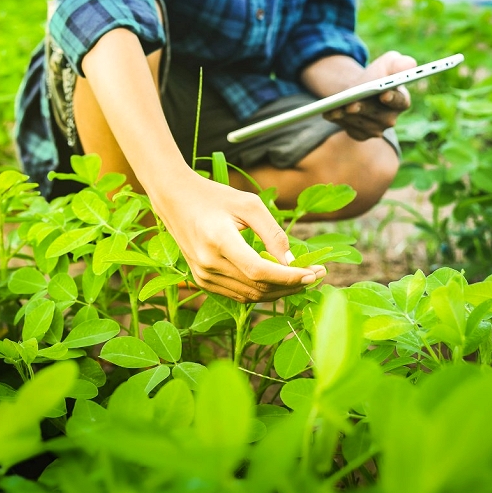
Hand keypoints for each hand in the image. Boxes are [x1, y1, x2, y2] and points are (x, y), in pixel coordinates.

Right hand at [151, 171, 325, 302]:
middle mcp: (208, 263)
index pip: (260, 271)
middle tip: (316, 275)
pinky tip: (278, 282)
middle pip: (258, 287)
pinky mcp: (202, 280)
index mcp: (219, 240)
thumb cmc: (215, 196)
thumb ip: (273, 233)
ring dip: (279, 291)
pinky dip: (261, 292)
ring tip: (301, 279)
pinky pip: (238, 295)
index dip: (289, 277)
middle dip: (291, 285)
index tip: (314, 273)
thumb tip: (293, 262)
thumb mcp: (248, 204)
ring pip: (250, 296)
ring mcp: (203, 275)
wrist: (175, 200)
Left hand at [323, 51, 416, 140]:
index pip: (400, 102)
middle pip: (377, 116)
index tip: (384, 94)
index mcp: (401, 101)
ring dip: (347, 116)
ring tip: (335, 108)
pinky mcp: (360, 135)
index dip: (393, 99)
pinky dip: (338, 120)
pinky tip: (329, 113)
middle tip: (351, 104)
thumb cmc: (377, 74)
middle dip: (363, 109)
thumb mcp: (389, 63)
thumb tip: (410, 65)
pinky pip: (348, 129)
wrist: (358, 89)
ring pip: (360, 123)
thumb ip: (400, 63)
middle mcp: (390, 119)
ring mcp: (375, 129)